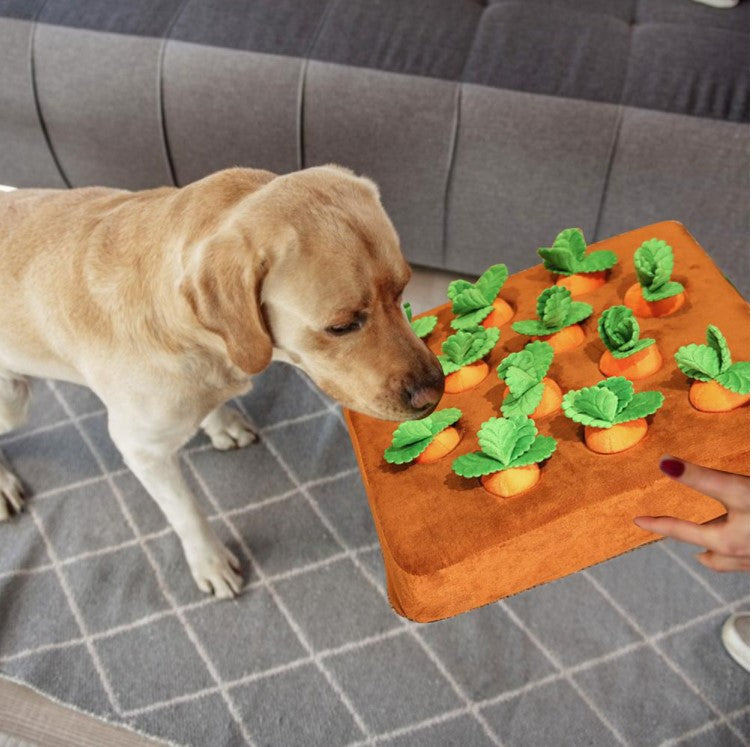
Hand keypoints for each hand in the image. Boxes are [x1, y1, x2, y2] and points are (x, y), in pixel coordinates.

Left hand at [634, 455, 749, 571]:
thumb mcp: (736, 488)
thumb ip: (701, 478)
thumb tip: (664, 463)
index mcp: (727, 541)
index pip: (682, 531)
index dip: (658, 524)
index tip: (638, 521)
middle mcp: (743, 556)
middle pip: (709, 550)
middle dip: (692, 539)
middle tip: (674, 530)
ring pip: (729, 561)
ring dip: (715, 553)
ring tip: (706, 548)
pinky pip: (747, 560)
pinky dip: (739, 553)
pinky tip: (743, 543)